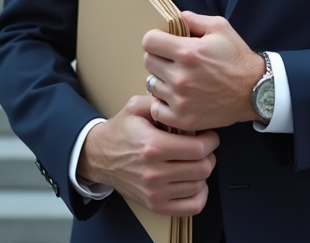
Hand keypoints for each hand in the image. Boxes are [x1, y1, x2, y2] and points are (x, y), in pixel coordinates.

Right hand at [78, 95, 217, 215]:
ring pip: (199, 186)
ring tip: (195, 162)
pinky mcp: (155, 205)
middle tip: (203, 148)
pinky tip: (194, 182)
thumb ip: (160, 102)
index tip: (209, 136)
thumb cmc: (120, 132)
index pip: (198, 149)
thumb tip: (181, 102)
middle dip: (209, 155)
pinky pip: (192, 207)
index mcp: (153, 146)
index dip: (211, 140)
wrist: (99, 157)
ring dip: (203, 173)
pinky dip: (200, 195)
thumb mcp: (135, 107)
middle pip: (202, 168)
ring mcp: (154, 191)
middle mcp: (154, 172)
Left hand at [143, 11, 264, 131]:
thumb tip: (177, 17)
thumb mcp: (221, 28)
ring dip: (161, 80)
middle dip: (159, 57)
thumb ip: (195, 20)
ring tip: (177, 79)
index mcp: (188, 52)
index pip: (149, 41)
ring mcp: (181, 100)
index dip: (155, 39)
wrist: (255, 91)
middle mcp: (181, 77)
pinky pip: (156, 109)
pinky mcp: (183, 118)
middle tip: (173, 60)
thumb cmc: (237, 59)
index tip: (163, 42)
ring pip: (151, 84)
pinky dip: (162, 103)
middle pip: (148, 62)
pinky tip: (175, 97)